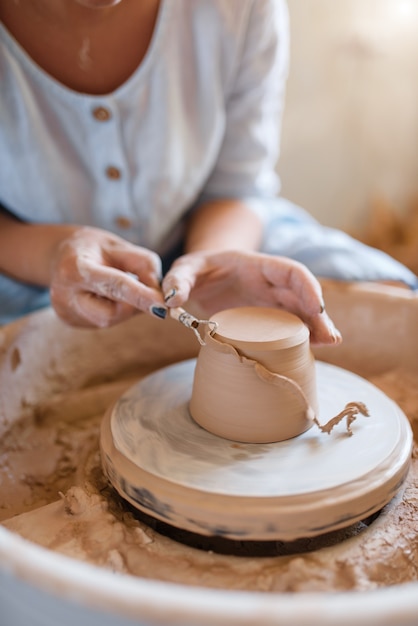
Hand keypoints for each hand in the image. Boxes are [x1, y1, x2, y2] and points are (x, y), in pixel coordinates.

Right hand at [49, 227, 164, 326]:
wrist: (59, 254)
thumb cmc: (93, 248)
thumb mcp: (120, 246)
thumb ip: (144, 266)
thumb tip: (161, 296)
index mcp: (74, 268)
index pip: (114, 286)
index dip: (141, 297)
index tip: (163, 306)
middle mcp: (64, 295)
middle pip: (112, 313)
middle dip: (132, 304)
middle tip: (138, 288)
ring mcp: (66, 312)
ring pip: (110, 320)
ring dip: (124, 307)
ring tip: (117, 288)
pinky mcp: (70, 321)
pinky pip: (102, 322)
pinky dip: (113, 310)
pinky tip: (105, 296)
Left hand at [162, 250, 341, 344]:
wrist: (203, 277)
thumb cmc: (198, 270)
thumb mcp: (185, 269)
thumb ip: (178, 280)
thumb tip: (171, 301)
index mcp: (257, 265)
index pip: (290, 271)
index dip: (306, 287)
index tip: (316, 306)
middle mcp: (271, 283)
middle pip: (303, 294)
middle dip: (318, 313)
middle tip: (329, 338)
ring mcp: (272, 301)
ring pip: (302, 312)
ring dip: (317, 327)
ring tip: (329, 345)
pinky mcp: (268, 318)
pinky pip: (291, 325)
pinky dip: (303, 336)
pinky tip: (313, 350)